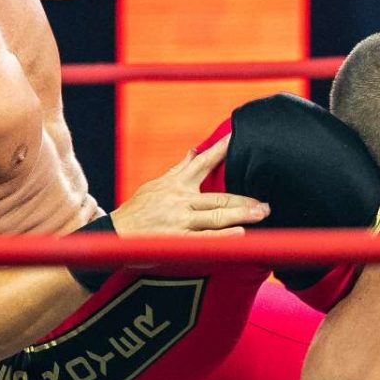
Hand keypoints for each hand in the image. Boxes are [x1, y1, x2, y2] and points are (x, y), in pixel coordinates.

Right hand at [110, 137, 266, 237]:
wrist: (114, 234)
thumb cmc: (137, 210)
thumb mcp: (155, 185)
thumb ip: (178, 170)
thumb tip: (193, 151)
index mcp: (175, 184)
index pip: (202, 163)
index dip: (220, 151)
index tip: (236, 139)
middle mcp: (180, 199)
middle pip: (219, 196)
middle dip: (244, 199)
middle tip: (266, 203)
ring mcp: (179, 220)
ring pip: (216, 215)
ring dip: (241, 214)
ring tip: (261, 214)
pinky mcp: (177, 239)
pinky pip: (204, 238)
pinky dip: (223, 236)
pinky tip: (240, 235)